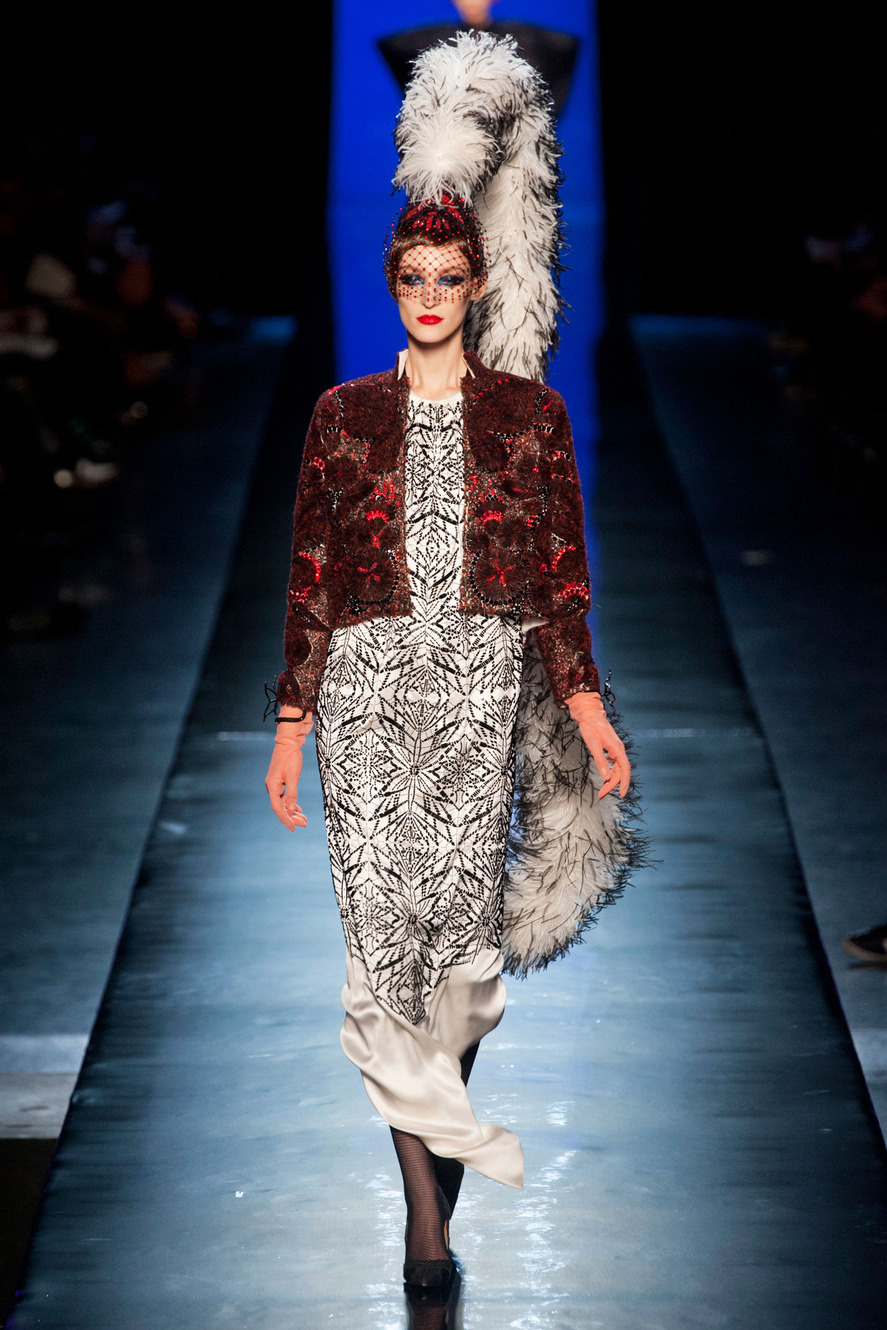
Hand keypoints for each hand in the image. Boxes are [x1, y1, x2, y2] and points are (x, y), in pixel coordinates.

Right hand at [265, 713, 312, 829]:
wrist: (288, 742)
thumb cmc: (291, 757)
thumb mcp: (293, 776)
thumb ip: (292, 793)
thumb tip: (292, 809)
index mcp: (272, 786)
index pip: (278, 808)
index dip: (286, 819)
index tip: (293, 828)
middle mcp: (272, 786)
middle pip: (281, 807)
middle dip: (292, 817)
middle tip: (304, 825)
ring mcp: (275, 784)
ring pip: (284, 802)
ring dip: (293, 811)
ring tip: (304, 819)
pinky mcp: (280, 780)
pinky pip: (285, 796)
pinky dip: (292, 803)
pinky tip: (298, 809)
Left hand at [566, 691, 630, 798]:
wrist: (589, 713)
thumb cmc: (590, 727)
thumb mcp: (593, 744)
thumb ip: (600, 761)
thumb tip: (606, 777)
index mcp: (617, 748)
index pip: (624, 769)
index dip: (624, 783)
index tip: (622, 795)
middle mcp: (619, 749)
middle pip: (620, 771)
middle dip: (612, 785)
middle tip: (601, 794)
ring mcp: (616, 749)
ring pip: (617, 769)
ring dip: (610, 780)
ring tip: (601, 790)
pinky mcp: (611, 749)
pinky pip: (614, 764)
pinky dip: (610, 773)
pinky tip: (604, 778)